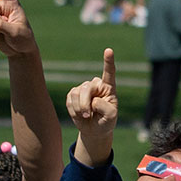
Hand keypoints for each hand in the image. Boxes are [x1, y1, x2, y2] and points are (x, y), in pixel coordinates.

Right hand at [66, 49, 117, 163]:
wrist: (94, 130)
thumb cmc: (106, 122)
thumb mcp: (111, 117)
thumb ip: (106, 108)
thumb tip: (94, 100)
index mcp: (108, 87)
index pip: (109, 72)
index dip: (108, 61)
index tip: (109, 50)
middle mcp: (96, 85)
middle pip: (87, 88)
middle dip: (85, 104)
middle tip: (88, 115)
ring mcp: (83, 88)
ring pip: (76, 94)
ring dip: (80, 109)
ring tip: (86, 116)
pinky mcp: (72, 94)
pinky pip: (69, 100)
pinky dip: (73, 111)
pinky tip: (80, 114)